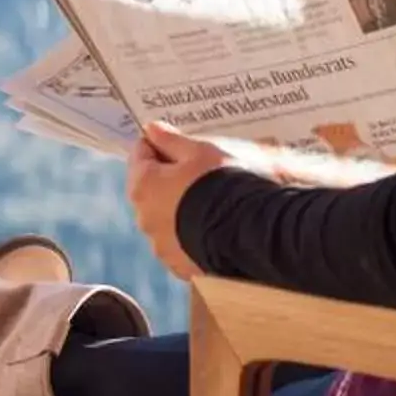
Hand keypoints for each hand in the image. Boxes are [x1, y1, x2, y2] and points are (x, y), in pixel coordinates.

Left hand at [125, 121, 229, 280]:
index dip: (161, 144)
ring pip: (166, 218)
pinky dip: (194, 233)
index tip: (181, 142)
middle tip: (203, 169)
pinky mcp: (182, 266)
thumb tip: (152, 130)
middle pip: (151, 189)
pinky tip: (217, 225)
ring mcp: (162, 247)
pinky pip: (183, 244)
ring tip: (215, 200)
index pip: (141, 154)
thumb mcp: (201, 152)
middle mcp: (145, 219)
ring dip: (182, 207)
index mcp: (143, 186)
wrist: (254, 233)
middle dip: (171, 177)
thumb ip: (173, 141)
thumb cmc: (225, 184)